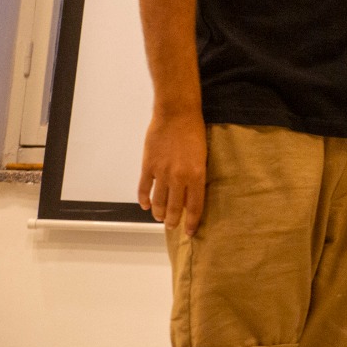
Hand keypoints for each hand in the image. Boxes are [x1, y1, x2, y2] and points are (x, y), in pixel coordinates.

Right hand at [138, 110, 206, 235]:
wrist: (177, 114)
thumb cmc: (194, 131)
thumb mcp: (203, 155)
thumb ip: (197, 174)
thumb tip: (193, 190)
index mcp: (196, 175)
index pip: (195, 206)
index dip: (191, 222)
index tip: (190, 232)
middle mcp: (179, 178)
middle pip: (175, 207)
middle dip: (174, 221)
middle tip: (173, 226)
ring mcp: (162, 173)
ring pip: (158, 202)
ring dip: (159, 213)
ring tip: (160, 218)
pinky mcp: (148, 166)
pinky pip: (144, 189)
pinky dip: (143, 199)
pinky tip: (145, 205)